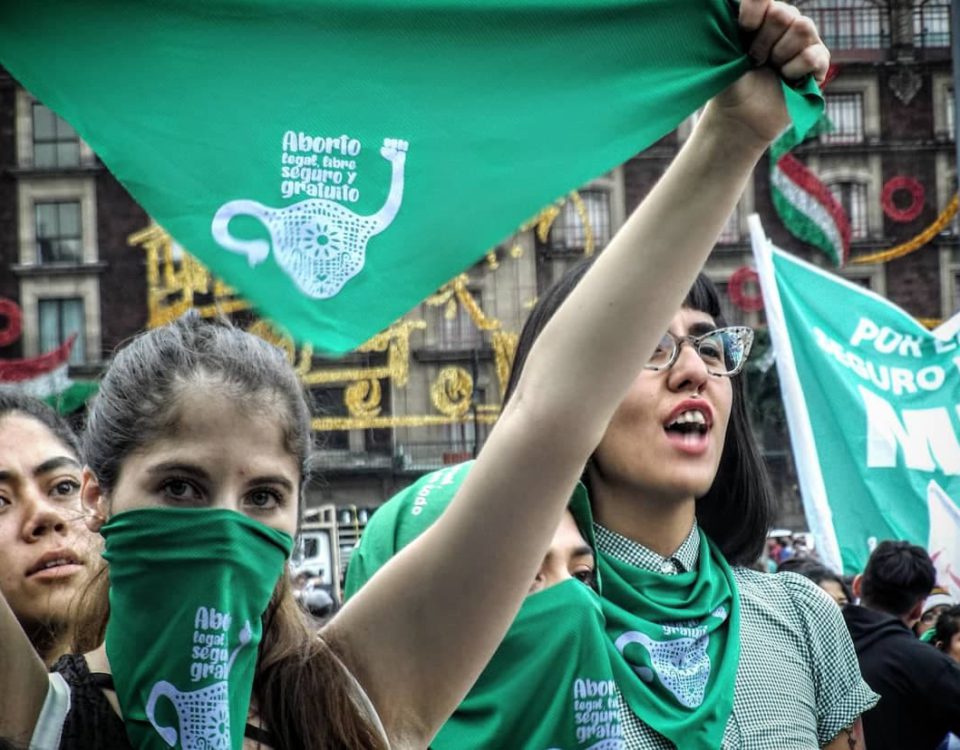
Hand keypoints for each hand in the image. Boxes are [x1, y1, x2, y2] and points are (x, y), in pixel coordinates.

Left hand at [705, 1, 829, 147]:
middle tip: (755, 60)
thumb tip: (727, 4)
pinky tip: (786, 80)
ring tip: (772, 69)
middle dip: (764, 41)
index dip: (753, 12)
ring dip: (780, 54)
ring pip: (802, 27)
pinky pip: (812, 55)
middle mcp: (786, 23)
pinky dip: (794, 69)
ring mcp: (805, 41)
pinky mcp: (819, 63)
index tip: (743, 30)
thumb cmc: (731, 85)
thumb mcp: (723, 55)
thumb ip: (728, 29)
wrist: (741, 118)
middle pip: (784, 13)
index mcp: (761, 16)